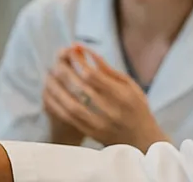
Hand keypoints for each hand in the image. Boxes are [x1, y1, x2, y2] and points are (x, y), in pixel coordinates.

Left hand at [43, 45, 166, 150]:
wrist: (143, 141)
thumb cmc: (137, 108)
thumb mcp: (130, 86)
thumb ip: (108, 70)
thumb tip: (85, 51)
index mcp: (124, 97)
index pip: (94, 76)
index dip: (79, 62)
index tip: (71, 51)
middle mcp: (112, 112)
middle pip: (81, 90)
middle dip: (66, 73)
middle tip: (56, 61)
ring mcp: (101, 126)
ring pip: (72, 106)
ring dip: (57, 90)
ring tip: (49, 76)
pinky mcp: (92, 134)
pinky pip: (69, 120)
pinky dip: (57, 106)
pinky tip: (50, 94)